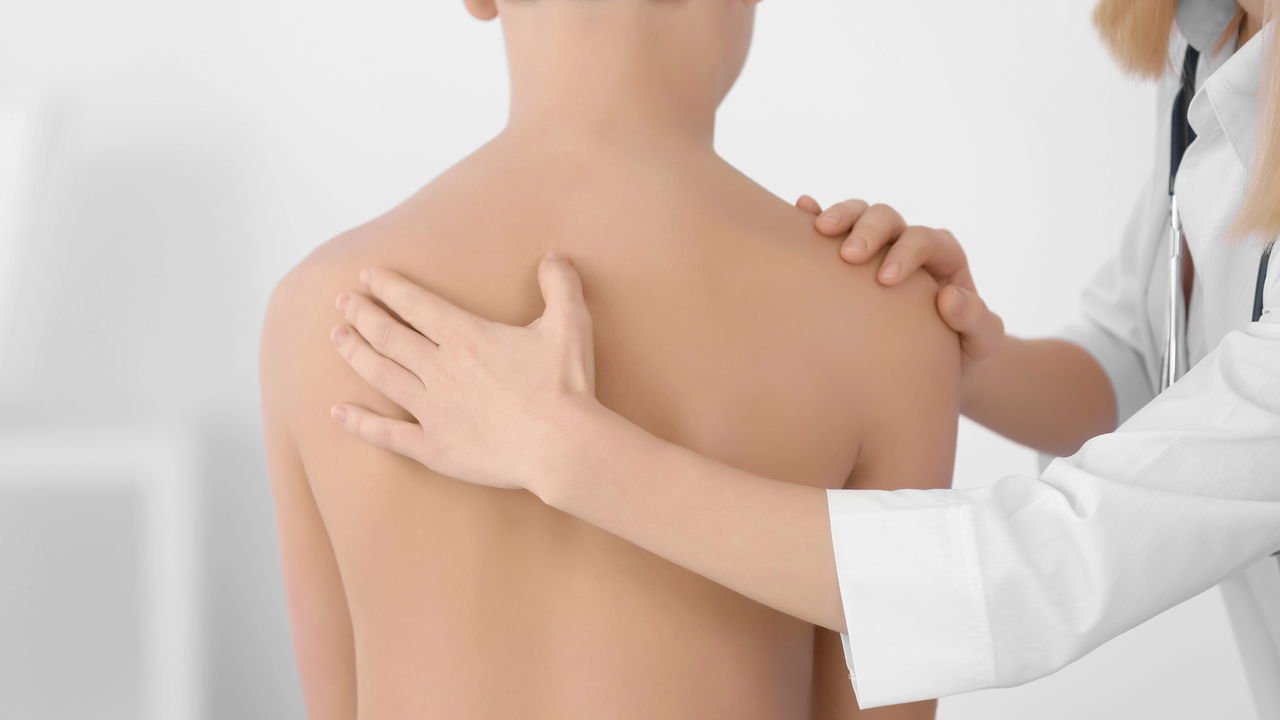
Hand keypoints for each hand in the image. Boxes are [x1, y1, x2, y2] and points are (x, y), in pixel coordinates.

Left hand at [328, 254, 597, 492]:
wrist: (561, 445)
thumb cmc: (564, 385)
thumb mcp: (570, 324)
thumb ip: (560, 286)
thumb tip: (554, 257)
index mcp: (465, 336)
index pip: (415, 304)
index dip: (388, 288)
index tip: (366, 278)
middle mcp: (439, 368)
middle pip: (388, 336)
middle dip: (362, 315)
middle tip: (343, 303)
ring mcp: (432, 409)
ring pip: (381, 375)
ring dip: (355, 354)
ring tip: (338, 339)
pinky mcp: (434, 447)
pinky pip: (387, 434)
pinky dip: (359, 423)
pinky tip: (338, 412)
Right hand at [796, 195, 1005, 366]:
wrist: (924, 366)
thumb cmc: (956, 351)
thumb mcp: (980, 342)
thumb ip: (977, 321)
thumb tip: (949, 297)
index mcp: (942, 258)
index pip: (926, 239)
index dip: (907, 252)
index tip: (885, 280)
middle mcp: (907, 244)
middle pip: (888, 218)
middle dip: (868, 231)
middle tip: (850, 256)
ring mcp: (875, 247)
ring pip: (859, 214)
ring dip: (840, 216)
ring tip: (819, 230)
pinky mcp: (847, 259)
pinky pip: (831, 227)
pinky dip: (815, 214)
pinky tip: (802, 208)